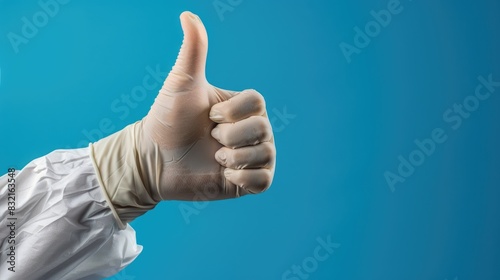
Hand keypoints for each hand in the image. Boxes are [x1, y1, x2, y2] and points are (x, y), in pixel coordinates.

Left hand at [139, 12, 275, 200]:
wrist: (153, 160)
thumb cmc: (167, 119)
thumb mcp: (182, 82)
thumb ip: (193, 50)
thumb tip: (187, 14)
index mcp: (242, 107)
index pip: (258, 103)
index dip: (232, 112)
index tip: (208, 117)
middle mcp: (251, 131)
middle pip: (263, 129)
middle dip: (229, 137)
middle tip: (209, 140)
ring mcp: (250, 157)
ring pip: (265, 155)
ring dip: (233, 158)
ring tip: (213, 158)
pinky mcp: (246, 182)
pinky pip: (264, 181)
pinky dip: (244, 178)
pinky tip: (223, 174)